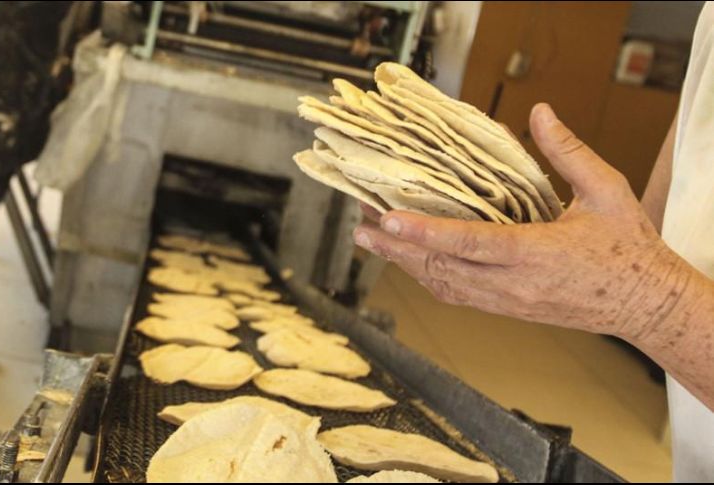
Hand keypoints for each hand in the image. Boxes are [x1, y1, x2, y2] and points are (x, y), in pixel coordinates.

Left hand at [353, 103, 693, 338]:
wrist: (644, 303)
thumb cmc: (627, 248)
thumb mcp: (606, 191)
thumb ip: (568, 153)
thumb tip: (539, 113)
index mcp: (536, 253)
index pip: (470, 243)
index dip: (426, 232)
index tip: (389, 219)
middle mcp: (513, 284)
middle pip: (442, 268)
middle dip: (397, 248)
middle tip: (360, 227)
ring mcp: (507, 302)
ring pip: (443, 285)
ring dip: (405, 264)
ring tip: (373, 241)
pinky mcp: (506, 309)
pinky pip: (458, 295)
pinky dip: (428, 278)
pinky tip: (409, 262)